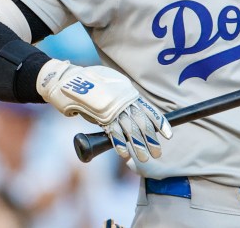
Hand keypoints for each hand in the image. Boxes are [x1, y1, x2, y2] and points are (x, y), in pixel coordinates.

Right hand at [37, 60, 171, 161]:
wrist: (71, 80)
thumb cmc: (93, 84)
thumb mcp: (113, 88)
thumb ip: (123, 100)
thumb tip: (133, 117)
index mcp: (129, 94)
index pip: (148, 110)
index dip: (159, 123)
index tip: (168, 136)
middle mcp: (124, 101)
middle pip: (142, 123)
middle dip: (150, 140)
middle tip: (157, 153)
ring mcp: (113, 109)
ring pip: (129, 130)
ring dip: (137, 146)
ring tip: (144, 159)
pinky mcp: (100, 116)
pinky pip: (113, 132)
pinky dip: (119, 144)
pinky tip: (125, 154)